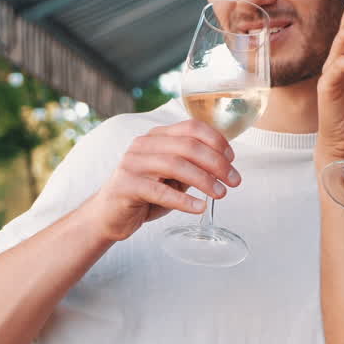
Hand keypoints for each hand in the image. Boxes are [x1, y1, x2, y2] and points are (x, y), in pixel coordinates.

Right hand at [86, 120, 239, 241]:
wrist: (109, 215)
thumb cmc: (145, 194)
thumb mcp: (173, 177)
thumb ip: (193, 167)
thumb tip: (225, 166)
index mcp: (157, 136)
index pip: (191, 127)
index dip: (217, 141)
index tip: (232, 159)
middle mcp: (143, 145)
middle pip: (187, 146)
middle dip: (216, 163)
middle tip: (234, 181)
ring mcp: (133, 164)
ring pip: (175, 165)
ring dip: (203, 180)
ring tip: (220, 194)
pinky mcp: (126, 186)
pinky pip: (159, 191)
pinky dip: (183, 200)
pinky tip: (199, 207)